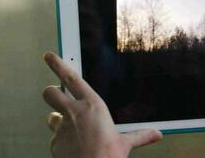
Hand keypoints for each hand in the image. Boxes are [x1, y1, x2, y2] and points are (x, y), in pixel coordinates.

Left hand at [43, 52, 162, 157]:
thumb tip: (155, 134)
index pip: (71, 78)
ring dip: (57, 119)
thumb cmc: (108, 157)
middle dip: (51, 92)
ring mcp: (61, 128)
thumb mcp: (125, 143)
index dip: (58, 64)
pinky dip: (61, 141)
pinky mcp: (54, 144)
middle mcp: (74, 113)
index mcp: (92, 106)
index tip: (49, 57)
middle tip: (56, 94)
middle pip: (50, 93)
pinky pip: (54, 138)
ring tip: (68, 127)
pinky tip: (72, 147)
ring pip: (50, 117)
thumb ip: (140, 136)